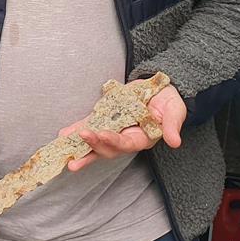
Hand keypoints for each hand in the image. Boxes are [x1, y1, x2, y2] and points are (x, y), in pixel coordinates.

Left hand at [61, 81, 186, 173]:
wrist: (161, 90)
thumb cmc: (169, 103)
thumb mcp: (175, 111)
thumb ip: (172, 126)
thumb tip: (175, 141)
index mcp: (142, 138)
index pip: (126, 143)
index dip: (113, 141)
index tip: (102, 134)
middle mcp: (126, 138)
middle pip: (107, 147)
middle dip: (93, 145)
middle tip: (81, 138)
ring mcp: (114, 129)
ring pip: (95, 141)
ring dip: (80, 147)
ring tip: (64, 150)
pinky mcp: (106, 119)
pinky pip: (90, 126)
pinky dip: (76, 130)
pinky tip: (64, 135)